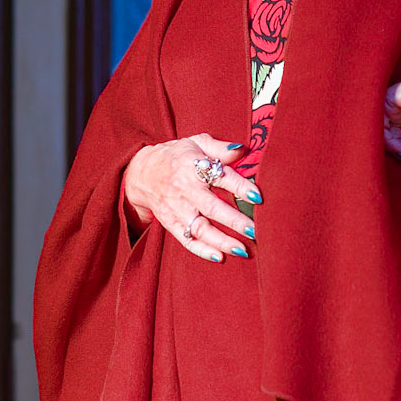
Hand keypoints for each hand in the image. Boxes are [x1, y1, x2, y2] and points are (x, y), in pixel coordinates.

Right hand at [122, 134, 260, 262]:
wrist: (142, 173)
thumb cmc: (176, 156)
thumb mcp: (196, 143)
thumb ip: (220, 148)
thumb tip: (243, 150)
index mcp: (192, 166)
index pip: (220, 176)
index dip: (239, 186)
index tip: (257, 197)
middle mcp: (185, 189)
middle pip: (211, 207)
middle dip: (234, 220)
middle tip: (254, 230)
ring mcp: (177, 209)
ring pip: (200, 228)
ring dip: (221, 240)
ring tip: (242, 250)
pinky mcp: (171, 223)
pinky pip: (186, 240)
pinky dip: (202, 250)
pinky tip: (219, 257)